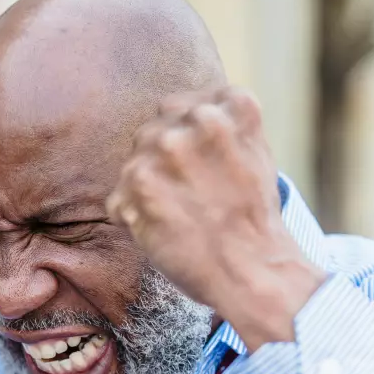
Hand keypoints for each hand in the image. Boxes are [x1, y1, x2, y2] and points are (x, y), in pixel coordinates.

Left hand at [105, 87, 324, 351]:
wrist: (250, 268)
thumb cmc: (253, 219)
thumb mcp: (256, 153)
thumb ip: (223, 124)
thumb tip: (185, 114)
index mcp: (231, 105)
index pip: (180, 105)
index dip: (179, 142)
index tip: (192, 169)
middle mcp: (199, 118)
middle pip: (152, 130)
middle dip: (160, 164)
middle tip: (185, 197)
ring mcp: (166, 147)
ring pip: (133, 164)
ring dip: (144, 191)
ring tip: (176, 215)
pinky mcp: (139, 182)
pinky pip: (117, 199)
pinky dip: (131, 219)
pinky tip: (163, 231)